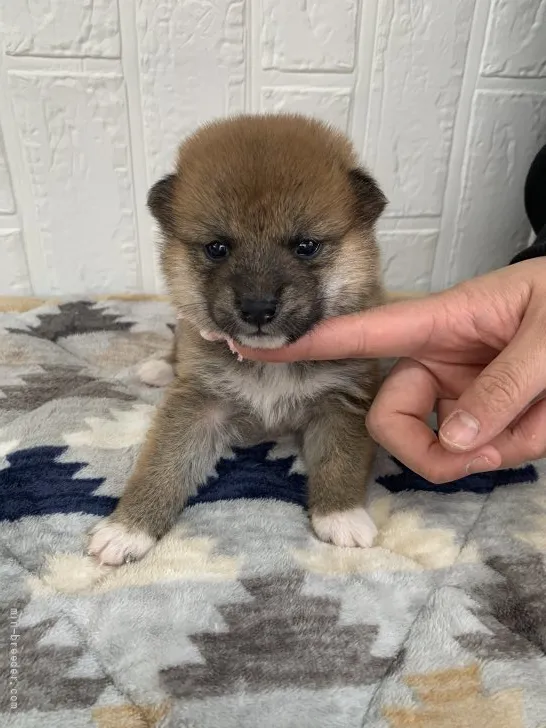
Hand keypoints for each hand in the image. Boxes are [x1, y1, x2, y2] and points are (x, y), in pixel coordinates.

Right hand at [237, 259, 545, 481]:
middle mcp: (439, 360)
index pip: (361, 333)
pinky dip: (508, 453)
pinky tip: (542, 427)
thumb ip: (502, 388)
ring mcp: (459, 391)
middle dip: (428, 451)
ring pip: (434, 446)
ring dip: (483, 454)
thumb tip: (454, 439)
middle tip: (483, 457)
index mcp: (442, 322)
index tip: (256, 349)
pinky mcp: (482, 416)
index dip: (308, 343)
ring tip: (540, 424)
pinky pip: (474, 452)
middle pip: (391, 418)